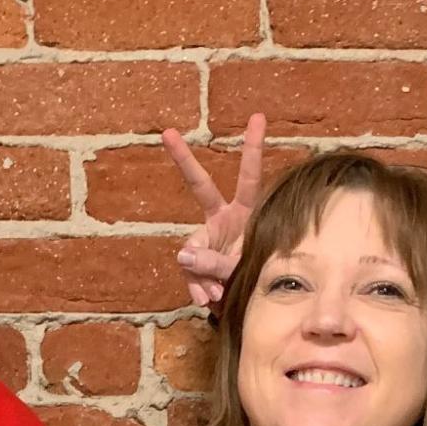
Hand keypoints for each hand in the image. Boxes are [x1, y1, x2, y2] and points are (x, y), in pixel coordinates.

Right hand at [161, 113, 265, 307]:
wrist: (250, 307)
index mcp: (244, 212)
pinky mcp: (199, 261)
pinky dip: (198, 289)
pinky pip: (190, 273)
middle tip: (168, 133)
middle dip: (184, 161)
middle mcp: (224, 219)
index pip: (248, 177)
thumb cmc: (257, 281)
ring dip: (201, 273)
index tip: (258, 118)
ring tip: (215, 293)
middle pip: (201, 185)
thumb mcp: (241, 271)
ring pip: (193, 246)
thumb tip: (182, 256)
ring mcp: (210, 238)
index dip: (253, 148)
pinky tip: (208, 300)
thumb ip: (215, 264)